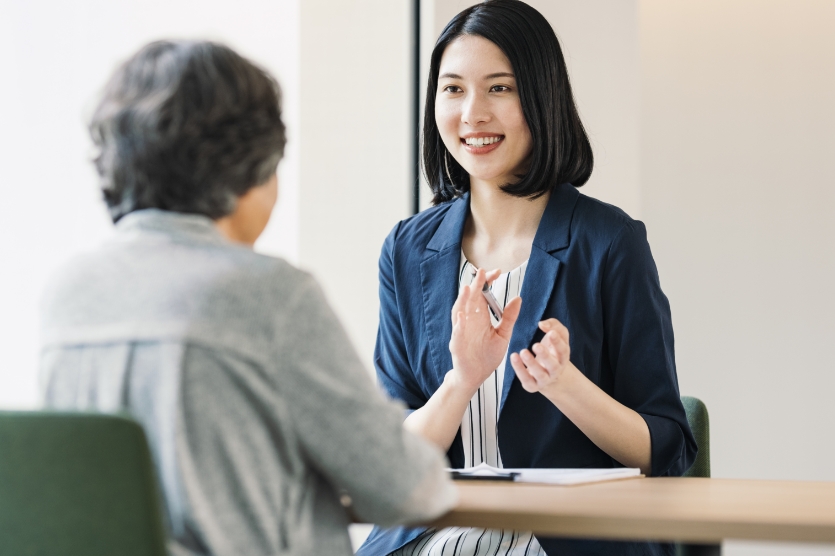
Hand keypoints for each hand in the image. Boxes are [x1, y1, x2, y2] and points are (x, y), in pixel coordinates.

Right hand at [448, 268, 521, 392]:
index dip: (487, 282)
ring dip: (462, 300)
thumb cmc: (487, 356)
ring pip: (460, 312)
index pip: (482, 294)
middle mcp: (469, 321)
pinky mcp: (457, 344)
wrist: (476, 375)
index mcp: (480, 317)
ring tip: (467, 288)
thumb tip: (518, 298)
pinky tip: (462, 315)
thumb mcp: (503, 335)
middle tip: (482, 272)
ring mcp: (462, 331)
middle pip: (470, 299)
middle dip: (475, 285)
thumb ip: (509, 317)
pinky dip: (459, 324)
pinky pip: (457, 333)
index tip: (497, 272)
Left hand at [510, 318, 570, 393]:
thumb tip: (542, 324)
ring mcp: (544, 379)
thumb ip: (553, 325)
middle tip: (536, 345)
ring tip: (523, 352)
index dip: (558, 342)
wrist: (548, 373)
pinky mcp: (532, 385)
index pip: (563, 350)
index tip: (551, 333)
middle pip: (553, 365)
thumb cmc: (551, 349)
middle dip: (545, 356)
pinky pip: (527, 380)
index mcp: (562, 357)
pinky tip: (514, 358)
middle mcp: (555, 370)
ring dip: (531, 363)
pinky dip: (520, 370)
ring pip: (540, 374)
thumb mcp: (556, 335)